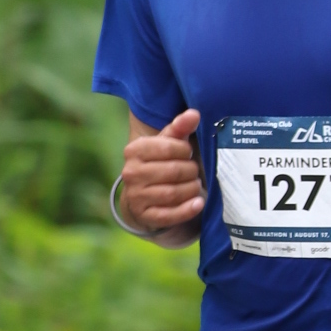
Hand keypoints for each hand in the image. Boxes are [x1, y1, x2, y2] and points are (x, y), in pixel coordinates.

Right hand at [119, 109, 204, 237]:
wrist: (143, 194)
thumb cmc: (160, 162)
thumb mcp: (168, 142)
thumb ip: (181, 127)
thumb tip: (194, 114)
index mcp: (134, 150)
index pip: (168, 147)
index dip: (185, 150)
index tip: (188, 153)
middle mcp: (131, 173)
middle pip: (173, 171)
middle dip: (191, 171)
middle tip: (195, 171)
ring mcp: (136, 196)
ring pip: (173, 193)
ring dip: (191, 189)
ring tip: (196, 184)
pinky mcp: (144, 216)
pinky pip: (169, 215)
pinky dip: (187, 210)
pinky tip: (199, 203)